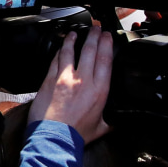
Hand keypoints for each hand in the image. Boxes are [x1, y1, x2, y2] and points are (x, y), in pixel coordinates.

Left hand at [28, 26, 112, 144]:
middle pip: (90, 51)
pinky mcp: (49, 80)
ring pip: (70, 52)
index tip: (108, 36)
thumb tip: (118, 121)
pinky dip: (58, 51)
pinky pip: (55, 60)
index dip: (107, 45)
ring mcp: (65, 79)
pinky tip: (60, 47)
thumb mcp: (101, 128)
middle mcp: (83, 81)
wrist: (53, 138)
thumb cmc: (75, 135)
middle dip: (94, 36)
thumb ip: (110, 121)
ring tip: (75, 32)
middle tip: (96, 29)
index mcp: (99, 90)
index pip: (106, 60)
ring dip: (73, 39)